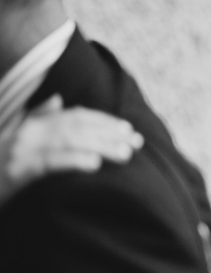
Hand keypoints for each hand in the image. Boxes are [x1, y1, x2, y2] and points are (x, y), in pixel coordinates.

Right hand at [0, 95, 143, 206]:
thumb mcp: (12, 138)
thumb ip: (35, 118)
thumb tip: (58, 101)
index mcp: (28, 125)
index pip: (73, 117)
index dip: (103, 121)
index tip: (128, 130)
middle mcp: (25, 133)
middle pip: (76, 127)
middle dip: (110, 133)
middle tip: (136, 143)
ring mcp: (18, 151)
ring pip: (67, 142)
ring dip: (100, 146)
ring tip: (125, 154)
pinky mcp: (14, 172)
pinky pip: (48, 164)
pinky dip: (72, 161)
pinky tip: (94, 165)